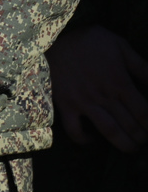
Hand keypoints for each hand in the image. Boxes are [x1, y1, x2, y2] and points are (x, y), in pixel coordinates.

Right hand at [47, 25, 147, 152]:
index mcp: (120, 82)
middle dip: (141, 137)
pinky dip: (84, 139)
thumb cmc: (88, 42)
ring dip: (122, 143)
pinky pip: (75, 130)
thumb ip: (139, 65)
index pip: (143, 111)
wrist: (53, 42)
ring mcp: (84, 104)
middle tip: (145, 143)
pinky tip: (93, 139)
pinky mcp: (66, 107)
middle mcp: (104, 96)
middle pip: (129, 124)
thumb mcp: (119, 45)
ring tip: (130, 149)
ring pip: (107, 130)